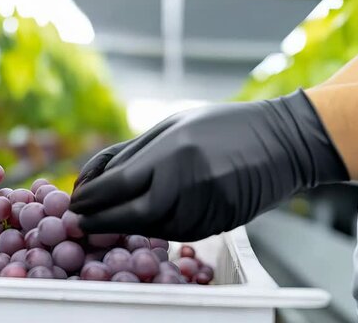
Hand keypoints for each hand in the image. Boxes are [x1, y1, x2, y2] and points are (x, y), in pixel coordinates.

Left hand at [70, 90, 347, 240]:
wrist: (283, 142)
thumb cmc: (219, 126)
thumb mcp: (171, 125)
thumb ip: (130, 152)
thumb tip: (90, 178)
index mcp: (174, 151)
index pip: (118, 185)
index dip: (92, 199)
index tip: (74, 203)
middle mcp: (189, 182)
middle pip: (131, 214)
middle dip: (99, 221)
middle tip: (79, 221)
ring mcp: (207, 206)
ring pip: (151, 228)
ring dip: (122, 226)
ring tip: (102, 219)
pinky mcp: (219, 223)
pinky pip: (174, 232)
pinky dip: (150, 228)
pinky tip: (138, 220)